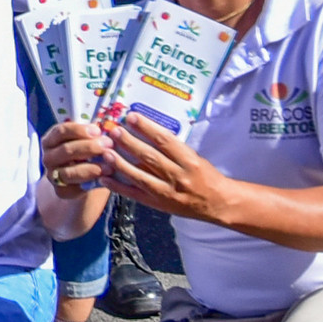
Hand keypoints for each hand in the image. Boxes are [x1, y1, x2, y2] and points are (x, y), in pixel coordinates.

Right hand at [41, 120, 114, 197]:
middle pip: (66, 150)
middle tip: (109, 145)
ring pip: (69, 171)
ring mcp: (52, 175)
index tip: (98, 130)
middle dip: (90, 147)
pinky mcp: (60, 191)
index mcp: (50, 140)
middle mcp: (48, 157)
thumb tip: (109, 127)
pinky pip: (75, 187)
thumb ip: (91, 135)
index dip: (79, 130)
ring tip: (110, 165)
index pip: (61, 131)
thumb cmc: (85, 154)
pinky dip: (91, 182)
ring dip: (92, 168)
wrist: (80, 180)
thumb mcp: (85, 141)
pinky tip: (105, 177)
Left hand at [100, 112, 228, 220]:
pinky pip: (135, 195)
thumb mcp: (194, 157)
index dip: (146, 127)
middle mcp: (177, 176)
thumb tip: (147, 132)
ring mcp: (167, 192)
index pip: (164, 141)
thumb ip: (173, 148)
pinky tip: (105, 179)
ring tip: (106, 152)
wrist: (217, 203)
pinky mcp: (158, 205)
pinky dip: (119, 187)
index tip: (131, 117)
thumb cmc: (206, 176)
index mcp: (189, 160)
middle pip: (149, 157)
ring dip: (120, 164)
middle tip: (114, 130)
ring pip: (140, 176)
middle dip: (129, 143)